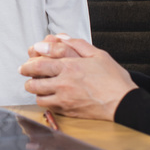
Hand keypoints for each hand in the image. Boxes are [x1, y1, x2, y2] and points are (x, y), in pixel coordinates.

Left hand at [19, 35, 136, 120]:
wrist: (123, 103)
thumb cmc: (113, 79)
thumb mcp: (98, 54)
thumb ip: (76, 44)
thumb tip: (60, 38)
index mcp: (70, 67)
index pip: (39, 63)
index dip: (30, 60)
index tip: (28, 59)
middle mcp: (64, 84)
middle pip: (34, 80)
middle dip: (27, 75)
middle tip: (26, 72)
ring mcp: (64, 99)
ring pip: (38, 96)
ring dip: (35, 89)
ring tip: (38, 84)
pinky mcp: (68, 111)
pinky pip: (48, 107)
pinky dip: (46, 101)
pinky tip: (50, 96)